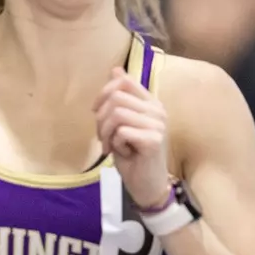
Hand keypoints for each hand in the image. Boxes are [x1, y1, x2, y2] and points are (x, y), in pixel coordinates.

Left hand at [93, 66, 170, 207]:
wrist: (146, 184)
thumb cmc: (133, 155)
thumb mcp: (121, 124)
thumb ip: (120, 99)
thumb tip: (115, 70)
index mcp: (151, 103)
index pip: (124, 82)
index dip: (103, 93)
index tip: (96, 111)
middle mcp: (157, 110)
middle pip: (116, 98)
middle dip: (101, 119)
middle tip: (104, 137)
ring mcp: (158, 124)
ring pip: (117, 114)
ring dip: (106, 132)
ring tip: (111, 145)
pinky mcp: (154, 139)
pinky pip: (122, 131)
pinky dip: (115, 144)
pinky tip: (122, 153)